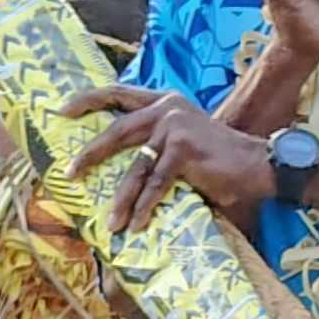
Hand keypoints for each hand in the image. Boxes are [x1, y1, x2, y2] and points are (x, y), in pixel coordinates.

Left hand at [59, 84, 272, 232]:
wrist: (256, 165)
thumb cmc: (218, 158)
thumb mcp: (181, 139)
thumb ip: (154, 140)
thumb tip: (115, 163)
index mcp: (164, 100)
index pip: (118, 93)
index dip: (88, 100)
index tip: (61, 111)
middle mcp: (167, 108)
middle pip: (117, 129)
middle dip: (90, 153)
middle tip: (70, 172)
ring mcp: (174, 127)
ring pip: (136, 167)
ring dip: (121, 199)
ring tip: (111, 222)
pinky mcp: (183, 150)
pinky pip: (156, 184)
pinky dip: (145, 207)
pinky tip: (137, 225)